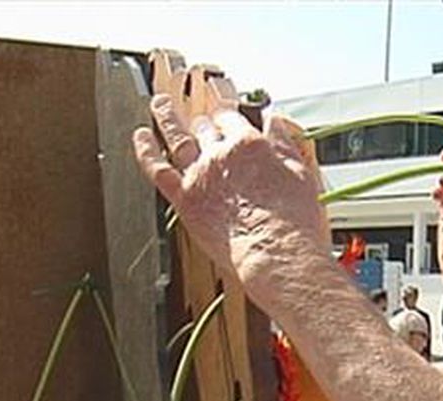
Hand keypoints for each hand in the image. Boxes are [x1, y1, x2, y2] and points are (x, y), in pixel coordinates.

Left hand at [132, 94, 329, 281]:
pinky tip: (141, 137)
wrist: (275, 252)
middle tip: (202, 123)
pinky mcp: (184, 198)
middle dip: (205, 123)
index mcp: (250, 144)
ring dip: (167, 117)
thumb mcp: (301, 172)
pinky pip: (157, 168)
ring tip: (161, 105)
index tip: (228, 117)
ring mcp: (200, 174)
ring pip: (178, 137)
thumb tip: (274, 122)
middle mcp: (221, 153)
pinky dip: (146, 150)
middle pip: (207, 127)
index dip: (229, 118)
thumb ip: (284, 143)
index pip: (234, 120)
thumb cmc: (293, 221)